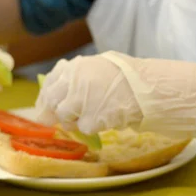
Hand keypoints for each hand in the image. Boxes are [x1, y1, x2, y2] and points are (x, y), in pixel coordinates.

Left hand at [36, 51, 195, 136]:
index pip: (49, 85)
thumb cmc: (129, 77)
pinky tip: (106, 120)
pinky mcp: (91, 118)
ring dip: (76, 121)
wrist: (148, 88)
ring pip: (65, 118)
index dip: (47, 99)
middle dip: (58, 113)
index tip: (48, 109)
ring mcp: (81, 101)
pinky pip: (83, 128)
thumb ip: (78, 76)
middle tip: (69, 119)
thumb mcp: (100, 67)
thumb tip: (59, 93)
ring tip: (95, 116)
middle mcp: (74, 82)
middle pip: (53, 103)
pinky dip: (93, 127)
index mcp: (76, 67)